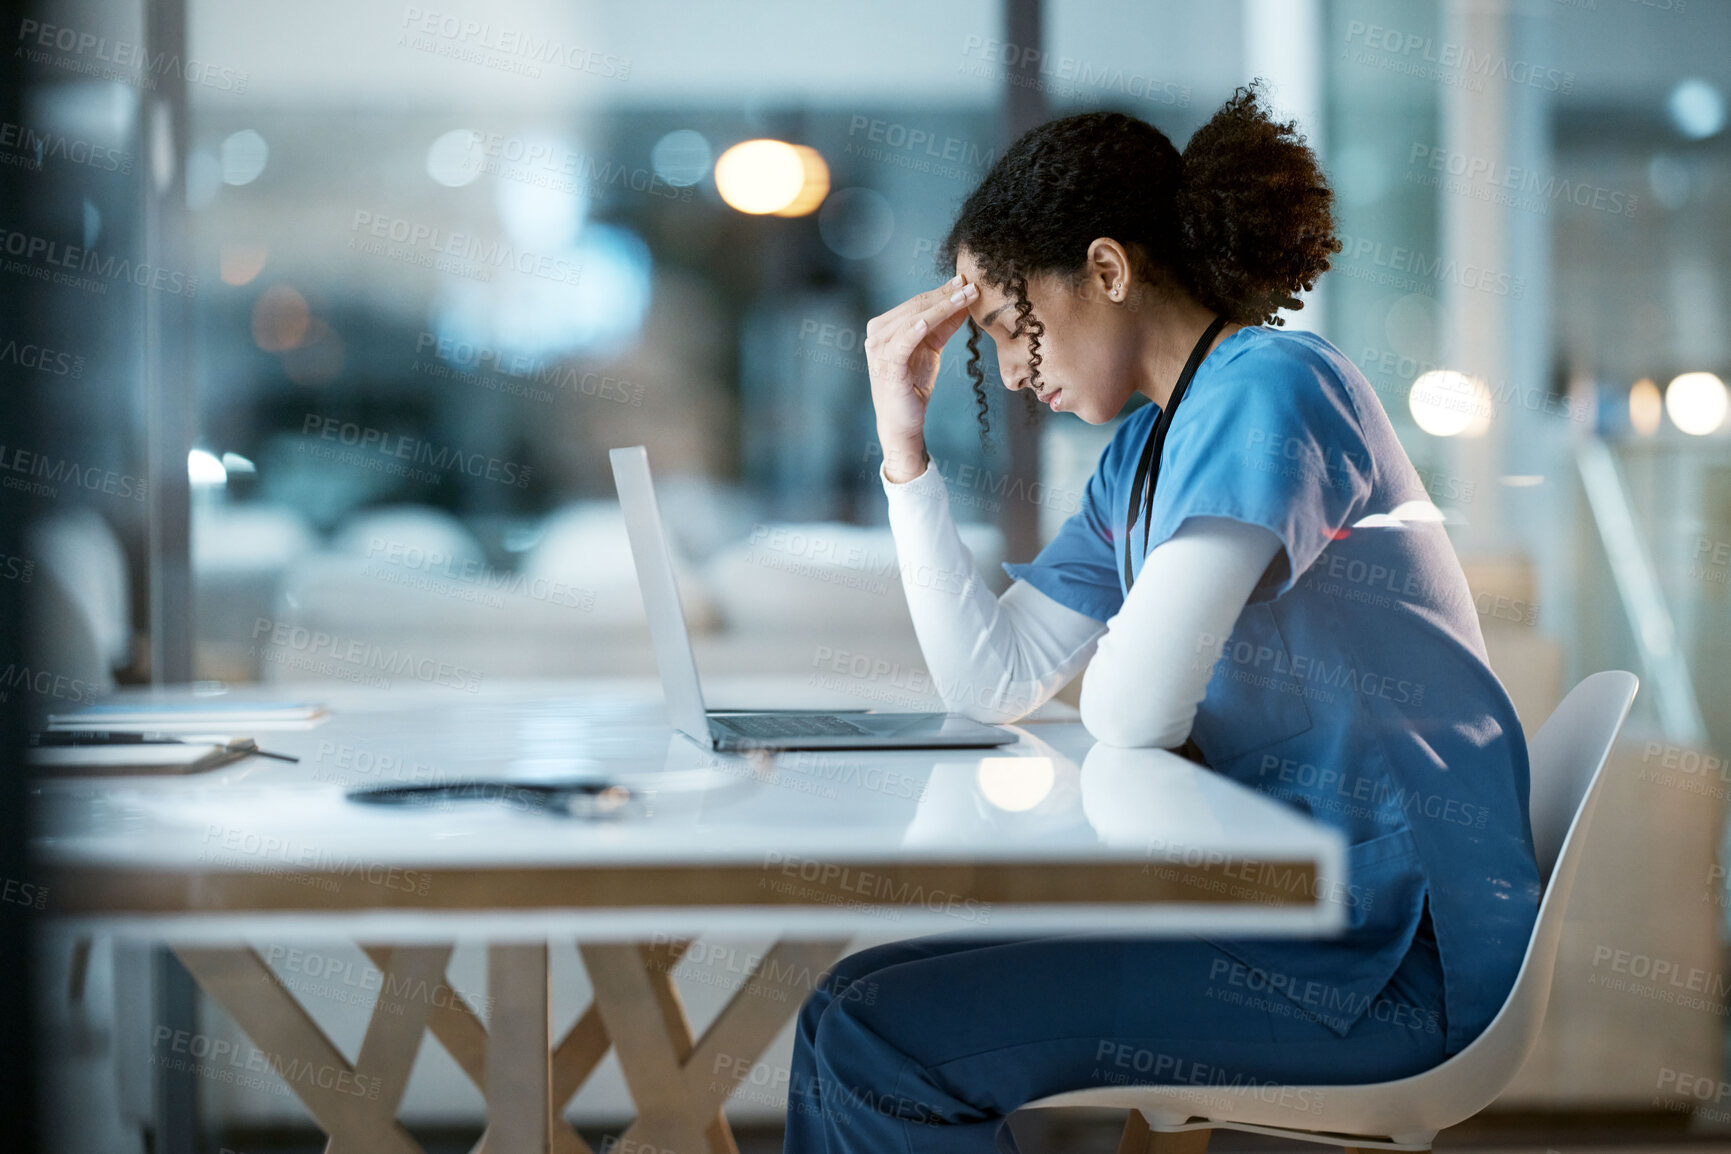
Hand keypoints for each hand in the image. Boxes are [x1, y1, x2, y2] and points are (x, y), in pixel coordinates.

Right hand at [864, 275, 978, 447]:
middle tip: (973, 286)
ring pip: (914, 319)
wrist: (903, 423)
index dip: (943, 291)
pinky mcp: (887, 366)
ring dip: (942, 307)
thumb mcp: (931, 349)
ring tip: (965, 297)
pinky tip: (928, 320)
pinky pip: (902, 343)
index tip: (966, 281)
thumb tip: (966, 301)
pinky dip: (914, 329)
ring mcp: (879, 350)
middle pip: (917, 307)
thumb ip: (944, 325)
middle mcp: (878, 334)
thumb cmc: (914, 385)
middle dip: (947, 296)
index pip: (917, 303)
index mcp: (885, 327)